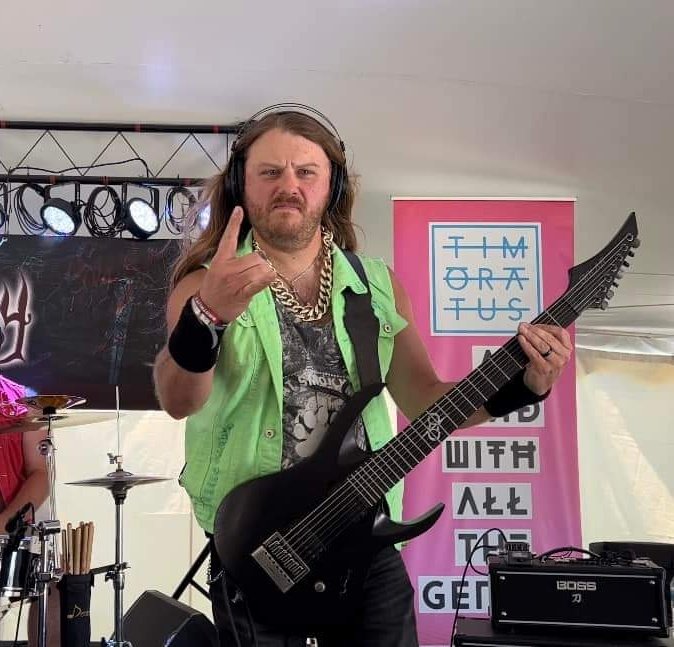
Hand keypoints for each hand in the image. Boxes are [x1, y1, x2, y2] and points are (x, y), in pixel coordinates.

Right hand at [198, 207, 275, 322]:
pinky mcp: (242, 293)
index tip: (239, 209)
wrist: (208, 309)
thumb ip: (232, 260)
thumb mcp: (218, 268)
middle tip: (258, 271)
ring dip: (265, 273)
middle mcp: (227, 268)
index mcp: (220, 259)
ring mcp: (234, 281)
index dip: (234, 223)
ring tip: (261, 278)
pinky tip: (269, 279)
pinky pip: (260, 282)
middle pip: (255, 257)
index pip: (228, 237)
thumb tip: (256, 255)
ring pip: (260, 268)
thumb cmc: (215, 288)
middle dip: (261, 263)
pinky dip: (268, 279)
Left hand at [517, 322, 571, 394]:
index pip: (561, 333)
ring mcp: (555, 363)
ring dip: (530, 336)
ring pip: (542, 345)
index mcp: (567, 349)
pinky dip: (526, 345)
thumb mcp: (550, 352)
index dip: (547, 327)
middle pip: (550, 338)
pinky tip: (521, 340)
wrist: (539, 385)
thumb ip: (546, 340)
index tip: (535, 325)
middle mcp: (563, 356)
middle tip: (524, 326)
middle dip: (535, 330)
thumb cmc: (544, 365)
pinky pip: (534, 353)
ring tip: (522, 331)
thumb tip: (530, 326)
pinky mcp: (544, 368)